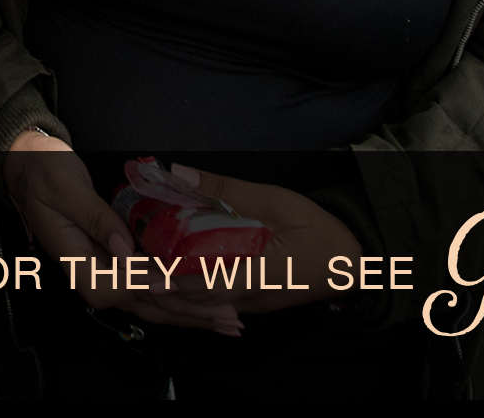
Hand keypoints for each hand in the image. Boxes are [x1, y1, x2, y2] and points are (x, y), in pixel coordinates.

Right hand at [3, 133, 241, 334]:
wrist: (28, 166)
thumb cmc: (43, 172)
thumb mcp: (66, 187)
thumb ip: (95, 217)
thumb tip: (122, 248)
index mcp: (74, 260)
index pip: (116, 285)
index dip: (150, 285)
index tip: (180, 282)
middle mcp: (90, 274)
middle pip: (140, 304)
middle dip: (184, 312)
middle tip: (227, 318)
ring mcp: (104, 272)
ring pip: (149, 303)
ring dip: (189, 313)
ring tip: (228, 321)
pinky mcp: (116, 264)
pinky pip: (149, 288)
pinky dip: (179, 298)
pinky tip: (207, 302)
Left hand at [160, 164, 362, 314]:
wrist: (353, 262)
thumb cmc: (319, 231)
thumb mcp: (276, 200)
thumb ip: (227, 190)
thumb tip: (182, 176)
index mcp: (259, 274)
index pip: (206, 284)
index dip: (171, 278)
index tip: (142, 269)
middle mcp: (251, 298)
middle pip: (196, 302)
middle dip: (161, 289)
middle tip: (129, 269)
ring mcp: (251, 306)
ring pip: (202, 307)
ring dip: (171, 293)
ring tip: (141, 271)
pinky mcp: (252, 304)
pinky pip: (214, 305)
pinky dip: (189, 295)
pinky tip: (171, 277)